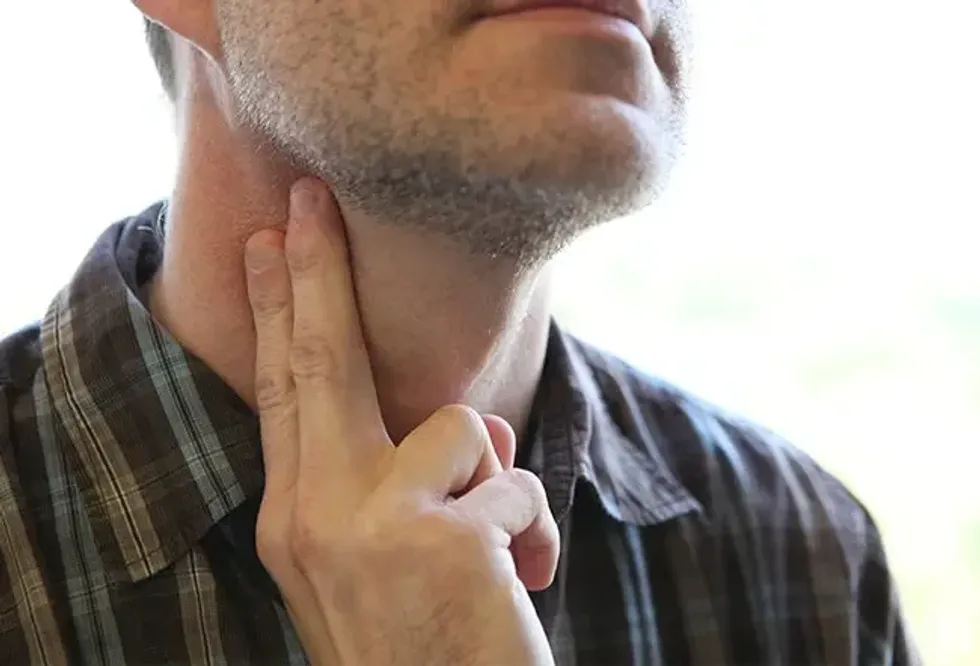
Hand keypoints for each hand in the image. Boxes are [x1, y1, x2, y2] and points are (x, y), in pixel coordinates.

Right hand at [243, 178, 559, 665]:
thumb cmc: (424, 636)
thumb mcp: (386, 557)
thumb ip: (407, 480)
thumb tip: (474, 429)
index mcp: (294, 518)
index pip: (283, 392)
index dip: (277, 313)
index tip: (267, 246)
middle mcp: (313, 515)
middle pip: (320, 360)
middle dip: (316, 270)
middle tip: (307, 198)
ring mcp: (370, 522)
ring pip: (464, 428)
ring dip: (495, 486)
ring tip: (489, 558)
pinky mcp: (442, 535)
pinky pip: (516, 481)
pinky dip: (531, 528)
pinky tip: (517, 582)